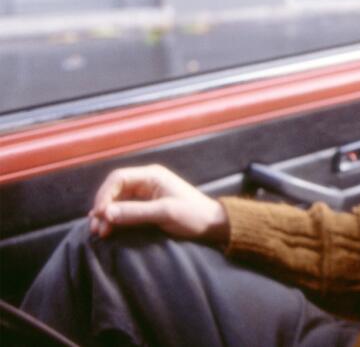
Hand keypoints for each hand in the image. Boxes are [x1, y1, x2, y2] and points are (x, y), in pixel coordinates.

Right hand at [89, 164, 229, 242]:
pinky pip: (124, 210)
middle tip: (96, 228)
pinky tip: (108, 230)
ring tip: (100, 233)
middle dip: (103, 207)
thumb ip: (136, 212)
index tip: (100, 214)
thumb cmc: (194, 215)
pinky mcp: (147, 207)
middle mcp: (146, 182)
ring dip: (107, 215)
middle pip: (114, 190)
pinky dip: (115, 220)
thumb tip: (106, 213)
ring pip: (117, 201)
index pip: (118, 178)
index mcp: (152, 175)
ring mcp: (146, 195)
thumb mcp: (165, 213)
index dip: (105, 195)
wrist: (213, 225)